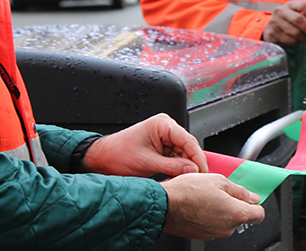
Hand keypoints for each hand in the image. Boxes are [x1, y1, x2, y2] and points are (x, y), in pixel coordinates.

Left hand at [82, 113, 206, 176]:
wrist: (103, 159)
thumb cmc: (117, 154)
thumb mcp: (146, 162)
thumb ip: (171, 166)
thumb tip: (191, 170)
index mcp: (162, 124)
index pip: (187, 140)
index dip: (197, 157)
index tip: (203, 170)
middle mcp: (166, 129)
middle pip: (188, 147)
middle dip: (191, 164)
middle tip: (195, 179)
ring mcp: (165, 139)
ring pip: (184, 155)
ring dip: (184, 168)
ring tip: (182, 180)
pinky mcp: (163, 149)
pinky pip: (177, 159)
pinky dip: (177, 169)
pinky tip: (176, 177)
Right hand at [161, 173, 265, 239]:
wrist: (164, 205)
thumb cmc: (188, 192)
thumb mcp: (218, 181)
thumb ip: (239, 190)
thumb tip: (252, 196)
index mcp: (237, 214)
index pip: (259, 214)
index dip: (255, 204)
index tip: (248, 197)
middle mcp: (227, 228)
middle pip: (241, 217)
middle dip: (234, 204)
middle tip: (221, 191)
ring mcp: (214, 234)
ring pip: (225, 221)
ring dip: (220, 210)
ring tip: (207, 197)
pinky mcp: (202, 236)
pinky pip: (212, 225)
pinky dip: (209, 216)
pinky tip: (199, 205)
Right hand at [262, 0, 305, 45]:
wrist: (272, 29)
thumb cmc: (292, 22)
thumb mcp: (303, 16)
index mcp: (291, 4)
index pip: (304, 5)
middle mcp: (280, 10)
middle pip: (299, 19)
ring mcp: (274, 21)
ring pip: (295, 32)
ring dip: (304, 38)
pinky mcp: (271, 33)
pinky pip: (289, 40)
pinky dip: (296, 43)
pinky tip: (296, 41)